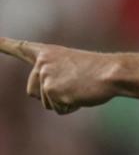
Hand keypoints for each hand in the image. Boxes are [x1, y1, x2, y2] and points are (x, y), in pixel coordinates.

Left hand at [0, 38, 116, 113]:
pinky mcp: (51, 91)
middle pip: (32, 91)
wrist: (112, 72)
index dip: (3, 45)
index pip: (20, 48)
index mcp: (48, 52)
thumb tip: (46, 90)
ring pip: (46, 103)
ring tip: (80, 88)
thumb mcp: (73, 67)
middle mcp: (42, 63)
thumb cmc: (99, 71)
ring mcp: (46, 77)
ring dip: (63, 101)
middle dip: (50, 96)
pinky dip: (71, 107)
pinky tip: (81, 94)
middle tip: (73, 85)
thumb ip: (55, 75)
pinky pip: (59, 109)